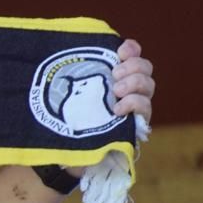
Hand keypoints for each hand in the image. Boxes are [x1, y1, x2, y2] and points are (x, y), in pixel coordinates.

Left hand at [61, 37, 154, 176]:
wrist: (69, 154)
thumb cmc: (69, 119)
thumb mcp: (67, 93)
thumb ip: (72, 73)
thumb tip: (53, 49)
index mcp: (114, 75)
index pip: (133, 54)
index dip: (131, 49)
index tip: (120, 51)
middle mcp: (128, 88)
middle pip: (145, 68)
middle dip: (133, 66)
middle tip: (114, 74)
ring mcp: (135, 106)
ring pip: (148, 86)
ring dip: (134, 83)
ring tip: (116, 91)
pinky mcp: (136, 124)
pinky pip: (145, 108)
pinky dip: (133, 104)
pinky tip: (117, 109)